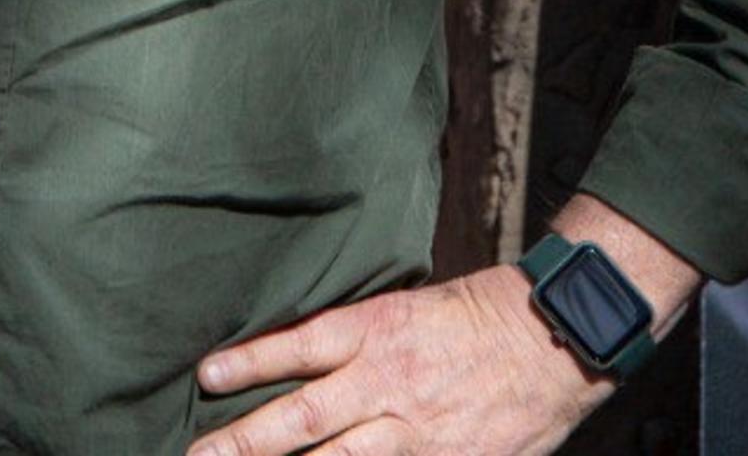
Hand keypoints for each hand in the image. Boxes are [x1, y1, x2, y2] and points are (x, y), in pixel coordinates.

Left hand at [189, 267, 606, 455]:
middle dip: (246, 441)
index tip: (205, 376)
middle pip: (305, 418)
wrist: (551, 340)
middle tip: (196, 454)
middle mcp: (387, 383)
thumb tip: (303, 353)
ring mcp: (416, 434)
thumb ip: (359, 336)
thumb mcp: (409, 305)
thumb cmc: (477, 313)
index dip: (251, 362)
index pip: (300, 347)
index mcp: (377, 330)